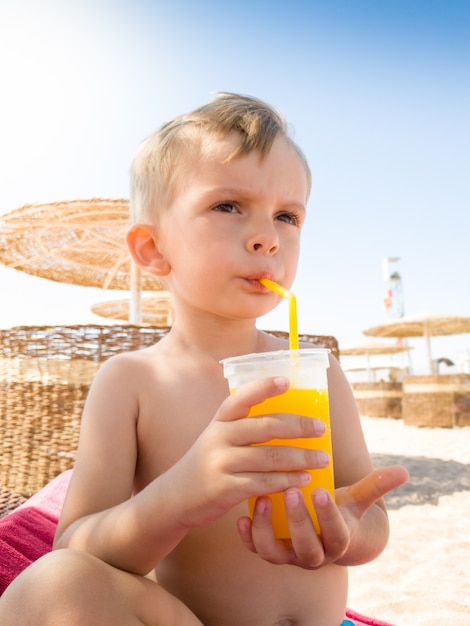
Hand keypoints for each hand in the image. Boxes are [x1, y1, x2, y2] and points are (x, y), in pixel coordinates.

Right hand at [166, 376, 328, 528]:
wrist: (175, 497)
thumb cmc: (209, 463)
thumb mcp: (218, 438)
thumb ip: (245, 429)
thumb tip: (292, 423)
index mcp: (219, 420)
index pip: (242, 397)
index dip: (264, 387)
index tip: (287, 381)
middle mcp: (218, 437)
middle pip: (265, 426)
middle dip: (298, 426)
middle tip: (321, 428)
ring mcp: (219, 463)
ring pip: (269, 457)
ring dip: (300, 458)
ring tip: (322, 459)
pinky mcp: (223, 488)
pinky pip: (263, 483)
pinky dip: (287, 481)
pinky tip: (304, 480)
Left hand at [237, 464, 408, 568]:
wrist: (323, 534)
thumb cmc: (340, 509)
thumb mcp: (356, 500)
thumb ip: (376, 485)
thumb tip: (404, 471)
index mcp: (337, 540)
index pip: (336, 534)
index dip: (328, 516)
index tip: (320, 490)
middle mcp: (314, 554)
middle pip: (307, 546)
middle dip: (299, 521)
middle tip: (291, 491)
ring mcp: (289, 556)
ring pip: (276, 553)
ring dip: (267, 529)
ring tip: (263, 501)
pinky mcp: (270, 552)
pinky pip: (256, 551)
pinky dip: (248, 538)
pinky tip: (240, 518)